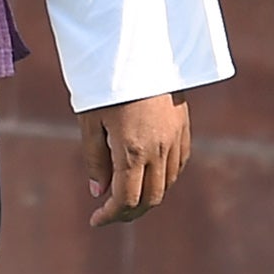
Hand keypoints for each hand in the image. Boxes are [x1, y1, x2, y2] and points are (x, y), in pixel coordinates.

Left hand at [80, 91, 190, 227]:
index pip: (126, 199)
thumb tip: (98, 193)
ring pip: (167, 184)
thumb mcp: (90, 122)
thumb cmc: (106, 86)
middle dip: (129, 212)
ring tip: (125, 196)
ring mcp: (175, 140)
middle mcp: (158, 150)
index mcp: (132, 151)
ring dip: (147, 197)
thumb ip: (95, 160)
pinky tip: (147, 175)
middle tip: (109, 214)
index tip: (95, 220)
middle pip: (150, 198)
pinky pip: (178, 165)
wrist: (139, 52)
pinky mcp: (183, 129)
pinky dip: (163, 178)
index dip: (110, 215)